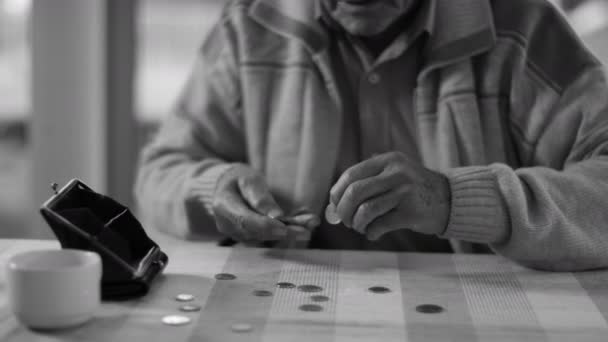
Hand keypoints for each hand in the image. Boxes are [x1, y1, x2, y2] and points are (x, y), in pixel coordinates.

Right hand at [212, 164, 318, 241]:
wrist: (226, 188)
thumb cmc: (238, 179)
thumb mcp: (248, 179)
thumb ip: (260, 197)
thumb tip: (276, 217)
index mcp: (224, 206)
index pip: (245, 221)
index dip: (266, 226)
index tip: (286, 228)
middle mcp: (228, 225)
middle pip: (258, 233)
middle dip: (285, 231)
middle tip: (309, 227)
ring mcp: (237, 234)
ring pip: (266, 237)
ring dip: (290, 231)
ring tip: (311, 221)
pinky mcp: (248, 237)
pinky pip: (269, 236)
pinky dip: (287, 230)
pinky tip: (304, 222)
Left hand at [329, 152, 450, 239]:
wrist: (450, 200)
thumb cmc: (413, 191)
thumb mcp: (393, 175)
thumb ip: (366, 184)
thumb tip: (333, 207)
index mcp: (388, 161)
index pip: (351, 175)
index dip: (337, 193)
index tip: (335, 206)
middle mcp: (397, 172)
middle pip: (355, 193)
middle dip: (344, 211)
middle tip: (347, 221)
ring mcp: (406, 192)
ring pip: (366, 210)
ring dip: (357, 224)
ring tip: (361, 227)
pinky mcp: (413, 212)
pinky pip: (381, 225)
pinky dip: (371, 232)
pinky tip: (374, 233)